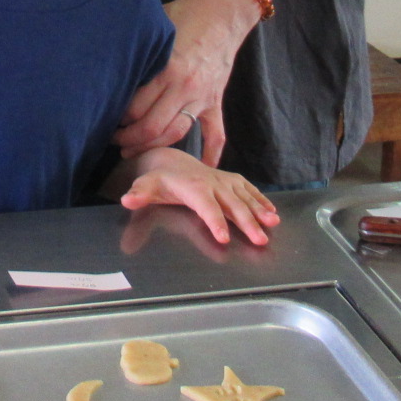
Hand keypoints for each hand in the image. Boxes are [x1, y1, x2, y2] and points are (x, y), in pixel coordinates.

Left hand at [116, 0, 255, 162]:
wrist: (223, 12)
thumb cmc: (184, 15)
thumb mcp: (155, 26)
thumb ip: (136, 46)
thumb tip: (107, 58)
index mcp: (166, 69)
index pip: (135, 107)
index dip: (117, 118)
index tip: (104, 119)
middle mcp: (184, 87)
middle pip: (152, 127)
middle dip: (129, 139)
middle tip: (115, 141)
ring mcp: (202, 97)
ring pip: (176, 133)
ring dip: (154, 147)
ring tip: (135, 151)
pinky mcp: (215, 101)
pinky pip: (215, 133)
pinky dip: (210, 153)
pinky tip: (202, 166)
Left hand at [118, 148, 277, 245]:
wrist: (172, 160)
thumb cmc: (160, 179)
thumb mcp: (146, 186)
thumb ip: (140, 195)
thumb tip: (128, 200)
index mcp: (193, 188)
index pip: (206, 207)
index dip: (215, 221)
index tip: (224, 237)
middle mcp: (212, 183)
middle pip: (232, 205)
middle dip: (247, 223)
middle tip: (259, 240)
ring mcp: (224, 181)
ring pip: (245, 197)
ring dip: (260, 211)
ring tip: (273, 224)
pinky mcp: (232, 179)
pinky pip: (249, 189)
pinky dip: (262, 200)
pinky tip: (272, 213)